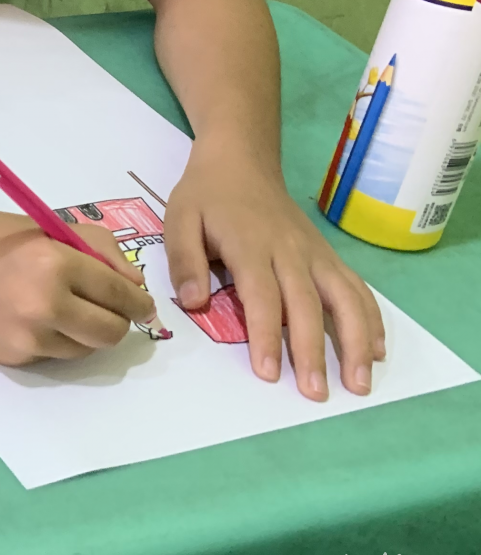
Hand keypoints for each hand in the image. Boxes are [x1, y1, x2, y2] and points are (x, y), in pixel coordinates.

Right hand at [0, 202, 156, 364]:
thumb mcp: (44, 228)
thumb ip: (98, 251)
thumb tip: (134, 286)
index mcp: (56, 263)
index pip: (120, 294)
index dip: (137, 300)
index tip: (140, 302)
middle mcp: (46, 305)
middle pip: (111, 332)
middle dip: (118, 321)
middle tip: (109, 309)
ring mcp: (28, 336)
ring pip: (85, 349)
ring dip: (85, 333)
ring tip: (64, 310)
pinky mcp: (12, 357)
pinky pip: (53, 354)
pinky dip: (55, 340)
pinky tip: (33, 318)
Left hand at [165, 139, 384, 398]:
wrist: (241, 160)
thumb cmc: (206, 196)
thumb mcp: (179, 219)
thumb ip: (185, 261)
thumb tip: (193, 303)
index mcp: (250, 245)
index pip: (262, 297)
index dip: (266, 335)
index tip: (269, 373)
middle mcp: (290, 252)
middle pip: (307, 305)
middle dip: (313, 351)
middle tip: (316, 393)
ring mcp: (315, 254)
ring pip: (345, 299)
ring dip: (355, 341)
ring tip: (360, 382)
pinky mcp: (328, 255)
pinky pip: (356, 288)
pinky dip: (371, 319)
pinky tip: (376, 350)